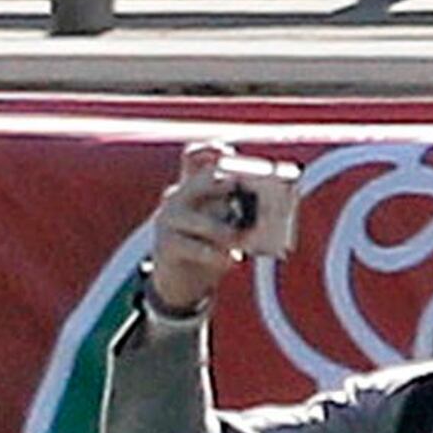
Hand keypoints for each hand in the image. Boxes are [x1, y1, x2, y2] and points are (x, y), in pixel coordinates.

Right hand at [143, 139, 250, 320]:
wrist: (180, 284)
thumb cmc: (208, 248)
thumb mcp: (224, 226)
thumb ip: (240, 215)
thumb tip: (266, 217)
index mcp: (192, 186)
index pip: (193, 156)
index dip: (208, 149)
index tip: (227, 151)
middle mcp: (177, 197)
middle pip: (202, 181)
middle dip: (227, 185)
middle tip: (243, 194)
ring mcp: (168, 220)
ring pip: (203, 220)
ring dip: (227, 231)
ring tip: (241, 241)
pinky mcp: (166, 245)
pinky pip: (197, 247)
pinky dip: (218, 255)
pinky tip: (230, 261)